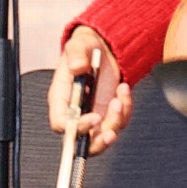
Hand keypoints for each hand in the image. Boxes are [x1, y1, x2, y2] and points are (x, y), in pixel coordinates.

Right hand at [54, 27, 133, 151]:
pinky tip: (123, 90)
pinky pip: (120, 121)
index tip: (95, 117)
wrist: (103, 46)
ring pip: (103, 136)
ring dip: (116, 120)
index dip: (76, 127)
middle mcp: (75, 112)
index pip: (61, 123)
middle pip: (81, 142)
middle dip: (97, 142)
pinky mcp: (108, 113)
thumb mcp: (78, 45)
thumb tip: (77, 66)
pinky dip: (126, 108)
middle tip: (110, 132)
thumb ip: (76, 54)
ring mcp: (93, 114)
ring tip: (120, 94)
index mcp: (60, 99)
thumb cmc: (85, 48)